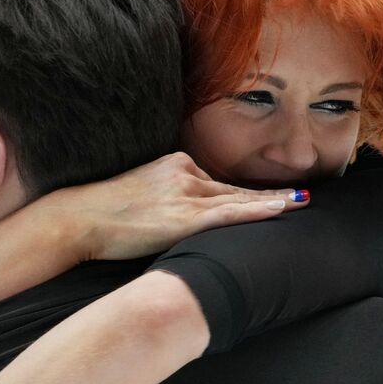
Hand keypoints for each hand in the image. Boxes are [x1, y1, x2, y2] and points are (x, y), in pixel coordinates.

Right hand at [40, 151, 309, 260]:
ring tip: (303, 203)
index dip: (248, 193)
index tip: (275, 196)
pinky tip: (282, 209)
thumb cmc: (102, 212)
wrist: (77, 218)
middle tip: (305, 196)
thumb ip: (165, 198)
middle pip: (234, 188)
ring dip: (274, 203)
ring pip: (237, 199)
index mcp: (174, 165)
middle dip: (270, 195)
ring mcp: (184, 195)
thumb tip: (176, 215)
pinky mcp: (182, 218)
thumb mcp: (139, 194)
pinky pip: (228, 214)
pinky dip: (257, 211)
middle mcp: (184, 174)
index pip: (218, 182)